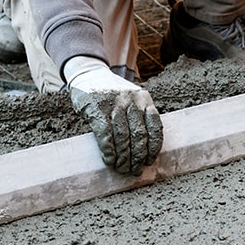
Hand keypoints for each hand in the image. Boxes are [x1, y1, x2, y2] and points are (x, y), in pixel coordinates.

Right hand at [65, 56, 163, 174]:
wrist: (89, 73)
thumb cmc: (113, 94)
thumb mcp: (132, 99)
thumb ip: (140, 117)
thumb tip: (145, 152)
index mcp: (145, 99)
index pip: (155, 127)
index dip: (153, 148)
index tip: (149, 161)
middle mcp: (132, 100)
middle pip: (139, 135)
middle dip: (138, 157)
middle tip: (134, 170)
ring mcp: (114, 103)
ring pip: (123, 137)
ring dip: (123, 158)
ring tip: (122, 168)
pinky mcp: (96, 108)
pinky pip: (106, 135)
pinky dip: (109, 151)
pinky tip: (109, 160)